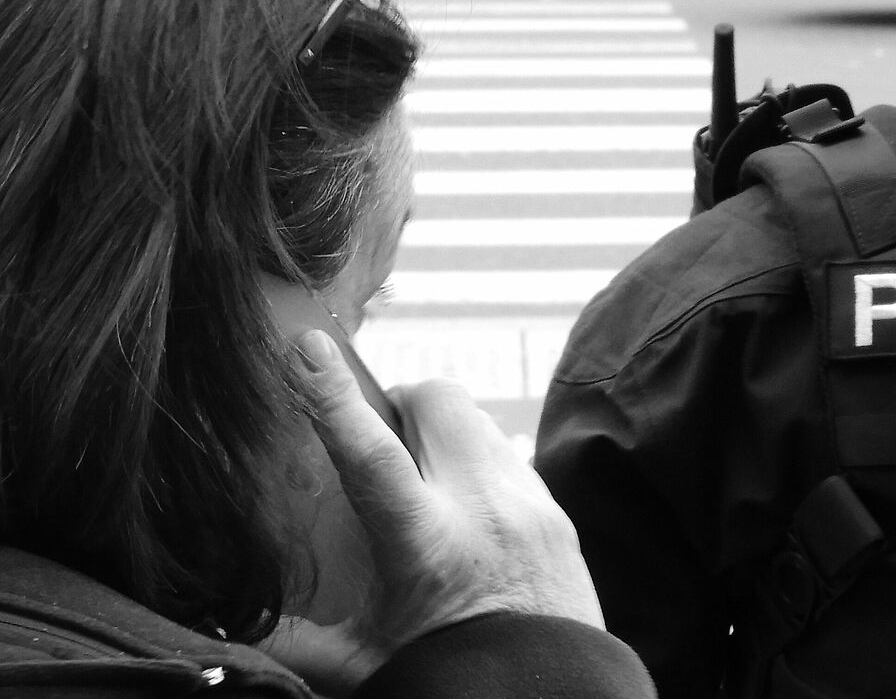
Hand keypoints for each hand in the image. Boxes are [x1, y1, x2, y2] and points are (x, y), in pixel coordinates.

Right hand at [266, 332, 602, 693]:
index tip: (305, 346)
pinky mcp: (559, 514)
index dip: (332, 396)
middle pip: (439, 402)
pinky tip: (467, 515)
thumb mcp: (359, 666)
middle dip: (402, 404)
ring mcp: (530, 506)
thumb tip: (218, 632)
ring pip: (481, 422)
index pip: (369, 453)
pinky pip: (514, 460)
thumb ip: (293, 640)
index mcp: (426, 546)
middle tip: (380, 443)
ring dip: (444, 436)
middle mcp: (484, 511)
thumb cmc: (446, 681)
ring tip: (422, 485)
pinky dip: (483, 470)